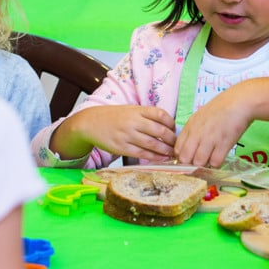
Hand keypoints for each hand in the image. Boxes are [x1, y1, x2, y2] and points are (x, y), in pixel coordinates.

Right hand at [59, 105, 175, 163]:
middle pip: (159, 130)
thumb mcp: (130, 110)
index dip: (171, 123)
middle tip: (178, 145)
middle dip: (172, 139)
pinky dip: (154, 157)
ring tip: (173, 154)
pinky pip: (141, 153)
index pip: (160, 114)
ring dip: (165, 150)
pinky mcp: (121, 147)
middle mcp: (133, 122)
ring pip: (152, 144)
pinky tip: (161, 158)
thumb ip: (146, 116)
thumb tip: (167, 126)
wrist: (90, 123)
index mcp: (137, 110)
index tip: (175, 129)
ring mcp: (127, 135)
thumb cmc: (113, 117)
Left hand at [174, 88, 253, 166]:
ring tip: (210, 159)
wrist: (239, 102)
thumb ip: (193, 131)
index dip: (182, 157)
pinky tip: (220, 156)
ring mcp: (210, 139)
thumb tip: (189, 148)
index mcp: (190, 126)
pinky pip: (215, 162)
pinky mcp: (223, 144)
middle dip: (191, 164)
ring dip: (204, 164)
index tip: (190, 158)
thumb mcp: (200, 116)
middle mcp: (197, 133)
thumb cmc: (222, 108)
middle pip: (185, 158)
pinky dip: (217, 163)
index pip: (177, 149)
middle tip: (199, 162)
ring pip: (198, 162)